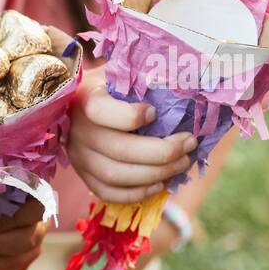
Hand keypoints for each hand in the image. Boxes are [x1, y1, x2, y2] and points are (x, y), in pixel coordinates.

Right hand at [68, 71, 197, 203]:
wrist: (91, 106)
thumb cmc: (119, 88)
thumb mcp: (130, 76)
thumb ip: (150, 81)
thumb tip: (190, 90)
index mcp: (85, 97)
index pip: (100, 110)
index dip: (130, 116)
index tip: (154, 112)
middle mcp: (77, 129)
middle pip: (117, 149)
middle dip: (161, 151)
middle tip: (189, 143)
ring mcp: (77, 156)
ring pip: (115, 175)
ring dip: (155, 173)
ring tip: (182, 163)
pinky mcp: (84, 176)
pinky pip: (108, 193)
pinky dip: (137, 193)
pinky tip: (160, 183)